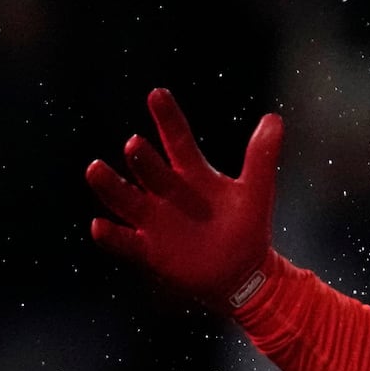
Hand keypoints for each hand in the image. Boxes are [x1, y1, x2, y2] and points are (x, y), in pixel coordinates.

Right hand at [86, 88, 283, 309]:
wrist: (243, 276)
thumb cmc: (246, 230)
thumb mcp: (256, 192)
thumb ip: (261, 156)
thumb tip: (274, 118)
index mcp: (192, 174)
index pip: (177, 140)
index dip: (168, 118)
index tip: (157, 94)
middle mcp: (167, 193)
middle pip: (147, 169)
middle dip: (141, 158)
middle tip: (135, 145)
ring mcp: (154, 221)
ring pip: (124, 199)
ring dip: (110, 185)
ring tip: (95, 168)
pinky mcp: (148, 251)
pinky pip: (124, 241)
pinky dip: (110, 236)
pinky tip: (99, 225)